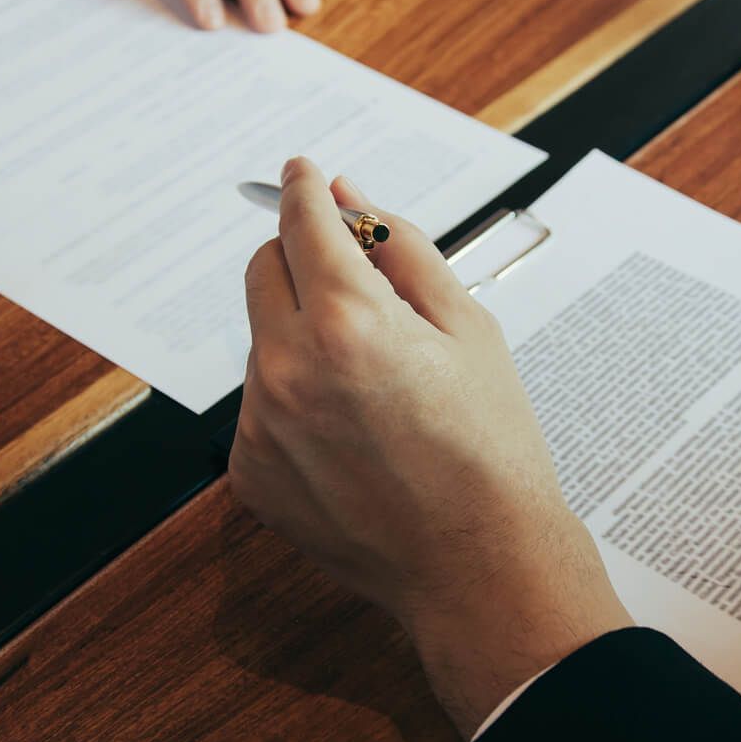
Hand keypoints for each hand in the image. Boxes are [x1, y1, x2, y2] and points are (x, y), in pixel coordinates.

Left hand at [231, 157, 630, 733]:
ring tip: (376, 390)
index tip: (303, 174)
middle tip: (351, 279)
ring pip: (265, 341)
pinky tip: (354, 436)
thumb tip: (349, 198)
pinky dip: (296, 402)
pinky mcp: (250, 473)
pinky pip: (262, 406)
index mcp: (347, 322)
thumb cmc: (490, 448)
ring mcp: (260, 426)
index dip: (304, 190)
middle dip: (300, 259)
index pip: (302, 224)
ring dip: (304, 338)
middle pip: (263, 271)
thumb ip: (400, 249)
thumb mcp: (467, 327)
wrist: (480, 567)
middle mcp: (287, 370)